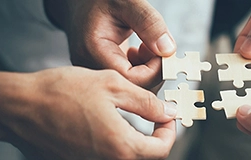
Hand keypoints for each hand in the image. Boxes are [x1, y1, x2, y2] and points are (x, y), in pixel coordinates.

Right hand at [0, 67, 176, 158]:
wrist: (19, 106)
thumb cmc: (61, 92)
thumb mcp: (112, 86)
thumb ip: (146, 102)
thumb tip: (168, 112)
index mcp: (120, 146)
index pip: (162, 150)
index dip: (169, 131)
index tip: (165, 115)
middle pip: (145, 156)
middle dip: (154, 136)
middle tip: (152, 115)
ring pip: (126, 156)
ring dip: (135, 140)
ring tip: (129, 116)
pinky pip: (106, 155)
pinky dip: (114, 142)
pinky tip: (106, 122)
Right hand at [44, 0, 175, 86]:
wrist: (83, 1)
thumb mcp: (128, 3)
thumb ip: (148, 24)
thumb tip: (167, 50)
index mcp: (92, 51)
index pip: (130, 78)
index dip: (153, 70)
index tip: (162, 52)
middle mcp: (90, 68)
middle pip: (131, 89)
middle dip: (153, 72)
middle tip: (159, 50)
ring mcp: (97, 73)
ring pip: (132, 89)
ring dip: (149, 71)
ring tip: (148, 47)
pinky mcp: (105, 73)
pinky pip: (129, 83)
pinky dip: (142, 69)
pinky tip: (141, 52)